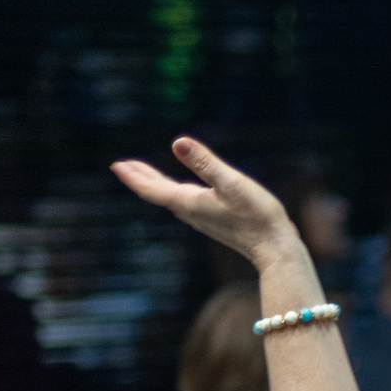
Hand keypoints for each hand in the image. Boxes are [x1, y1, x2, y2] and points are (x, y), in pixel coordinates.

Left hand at [113, 137, 301, 270]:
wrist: (274, 248)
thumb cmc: (257, 215)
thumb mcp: (231, 182)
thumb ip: (206, 163)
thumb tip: (178, 142)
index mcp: (189, 202)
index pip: (152, 188)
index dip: (133, 176)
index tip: (116, 165)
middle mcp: (191, 212)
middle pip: (158, 193)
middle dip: (140, 178)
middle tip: (121, 166)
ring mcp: (202, 218)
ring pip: (170, 198)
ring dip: (155, 184)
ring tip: (144, 174)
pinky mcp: (214, 220)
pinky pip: (184, 202)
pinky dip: (173, 191)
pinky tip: (180, 190)